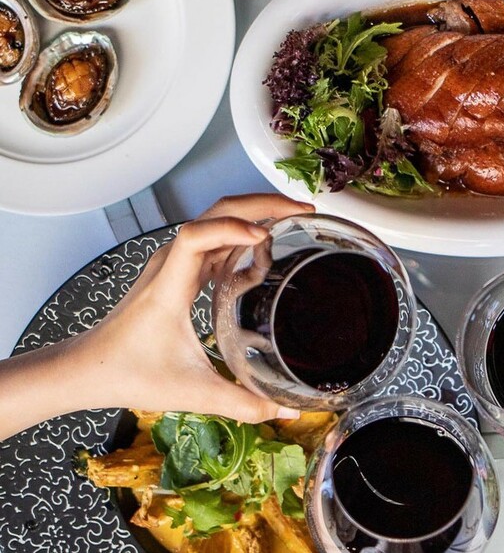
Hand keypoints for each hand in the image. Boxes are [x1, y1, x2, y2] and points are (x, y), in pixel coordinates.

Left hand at [0, 194, 312, 439]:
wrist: (88, 369)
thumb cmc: (129, 374)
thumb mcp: (192, 393)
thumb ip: (243, 404)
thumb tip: (289, 412)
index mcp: (169, 286)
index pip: (197, 235)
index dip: (233, 227)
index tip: (267, 235)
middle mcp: (170, 265)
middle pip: (216, 212)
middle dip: (262, 203)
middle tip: (303, 210)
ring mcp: (173, 264)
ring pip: (216, 219)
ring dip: (255, 211)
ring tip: (294, 218)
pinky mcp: (178, 271)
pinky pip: (214, 238)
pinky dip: (243, 231)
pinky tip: (267, 243)